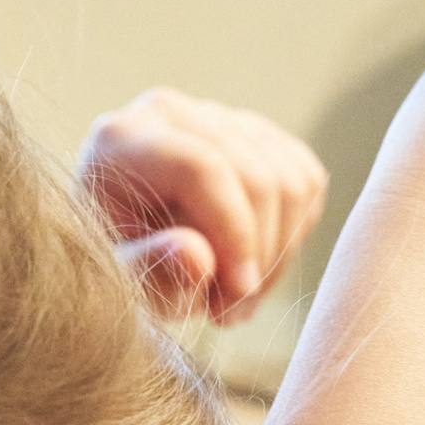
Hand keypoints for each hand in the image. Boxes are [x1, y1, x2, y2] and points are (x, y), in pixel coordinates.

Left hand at [78, 89, 329, 323]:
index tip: (239, 292)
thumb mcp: (120, 281)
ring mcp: (222, 118)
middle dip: (258, 255)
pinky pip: (307, 182)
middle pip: (256, 176)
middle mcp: (174, 113)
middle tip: (229, 311)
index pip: (203, 166)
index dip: (234, 232)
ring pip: (291, 181)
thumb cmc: (117, 266)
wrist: (128, 245)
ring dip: (279, 254)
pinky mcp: (259, 136)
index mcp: (124, 139)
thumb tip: (197, 254)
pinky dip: (294, 235)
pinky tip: (256, 265)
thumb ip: (149, 268)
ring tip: (238, 299)